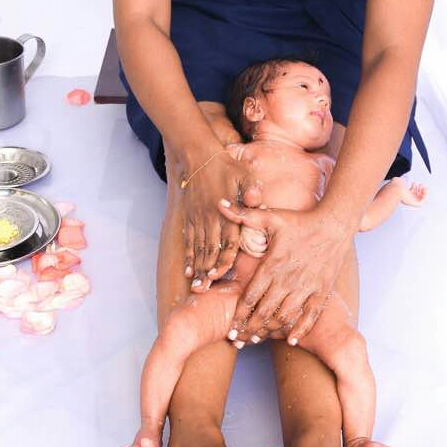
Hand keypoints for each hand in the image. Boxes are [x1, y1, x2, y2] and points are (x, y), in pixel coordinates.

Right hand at [181, 155, 260, 287]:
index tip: (218, 275)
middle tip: (204, 290)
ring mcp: (197, 219)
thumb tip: (258, 199)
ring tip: (195, 286)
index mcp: (225, 211)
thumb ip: (251, 190)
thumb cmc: (225, 166)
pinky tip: (188, 270)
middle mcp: (210, 218)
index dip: (223, 259)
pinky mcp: (189, 218)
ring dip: (197, 268)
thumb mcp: (244, 174)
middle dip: (207, 271)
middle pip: (209, 250)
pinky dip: (188, 256)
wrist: (197, 155)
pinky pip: (188, 241)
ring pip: (198, 248)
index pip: (226, 240)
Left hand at [217, 198, 351, 343]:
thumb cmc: (300, 221)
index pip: (251, 296)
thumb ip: (244, 215)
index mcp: (272, 264)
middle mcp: (288, 279)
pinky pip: (310, 316)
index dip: (239, 314)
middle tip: (238, 340)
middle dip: (250, 328)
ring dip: (270, 331)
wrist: (334, 224)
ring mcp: (306, 287)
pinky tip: (291, 339)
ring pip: (285, 316)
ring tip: (257, 340)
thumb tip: (220, 205)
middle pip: (264, 311)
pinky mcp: (322, 291)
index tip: (231, 327)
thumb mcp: (271, 216)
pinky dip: (300, 330)